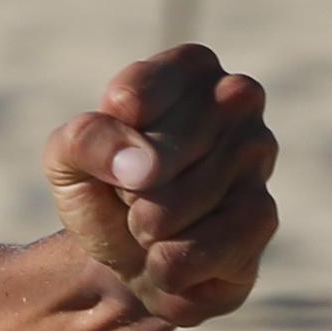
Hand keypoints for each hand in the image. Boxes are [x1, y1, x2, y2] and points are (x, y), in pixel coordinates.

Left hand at [44, 44, 276, 326]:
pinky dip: (166, 264)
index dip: (104, 142)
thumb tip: (142, 165)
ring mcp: (259, 154)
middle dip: (125, 191)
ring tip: (153, 223)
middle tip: (131, 195)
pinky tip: (174, 255)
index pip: (130, 99)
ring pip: (169, 206)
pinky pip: (195, 249)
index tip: (112, 153)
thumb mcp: (67, 158)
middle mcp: (236, 98)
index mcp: (189, 67)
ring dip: (144, 229)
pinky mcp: (264, 215)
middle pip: (153, 156)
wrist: (132, 257)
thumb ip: (86, 141)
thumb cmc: (103, 190)